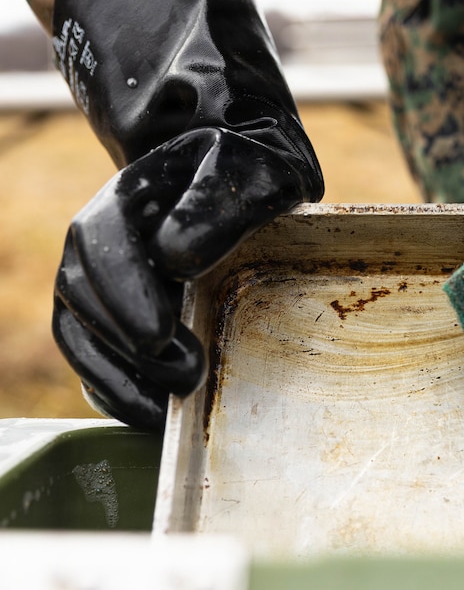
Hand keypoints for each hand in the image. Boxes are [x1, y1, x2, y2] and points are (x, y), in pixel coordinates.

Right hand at [53, 127, 312, 428]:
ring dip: (119, 377)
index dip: (124, 291)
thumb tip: (175, 258)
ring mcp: (104, 282)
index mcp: (130, 197)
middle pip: (84, 296)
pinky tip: (154, 415)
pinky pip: (96, 359)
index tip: (157, 335)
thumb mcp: (255, 174)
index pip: (102, 241)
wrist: (252, 180)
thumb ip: (219, 206)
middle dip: (128, 345)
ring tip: (172, 407)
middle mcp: (102, 241)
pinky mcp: (117, 318)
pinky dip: (117, 391)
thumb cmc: (255, 175)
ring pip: (81, 335)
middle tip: (187, 376)